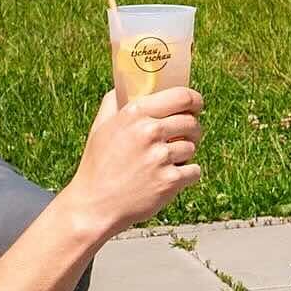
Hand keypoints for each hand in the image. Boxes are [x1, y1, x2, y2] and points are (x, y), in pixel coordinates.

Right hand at [67, 84, 200, 236]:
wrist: (94, 206)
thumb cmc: (98, 165)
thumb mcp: (100, 128)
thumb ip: (113, 103)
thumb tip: (128, 85)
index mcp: (135, 113)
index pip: (181, 95)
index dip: (195, 100)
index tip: (196, 106)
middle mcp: (149, 131)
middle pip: (192, 122)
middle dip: (192, 130)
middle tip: (184, 137)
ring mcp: (160, 157)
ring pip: (193, 147)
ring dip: (186, 155)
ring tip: (167, 162)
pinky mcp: (170, 180)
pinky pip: (194, 171)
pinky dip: (187, 175)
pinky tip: (170, 178)